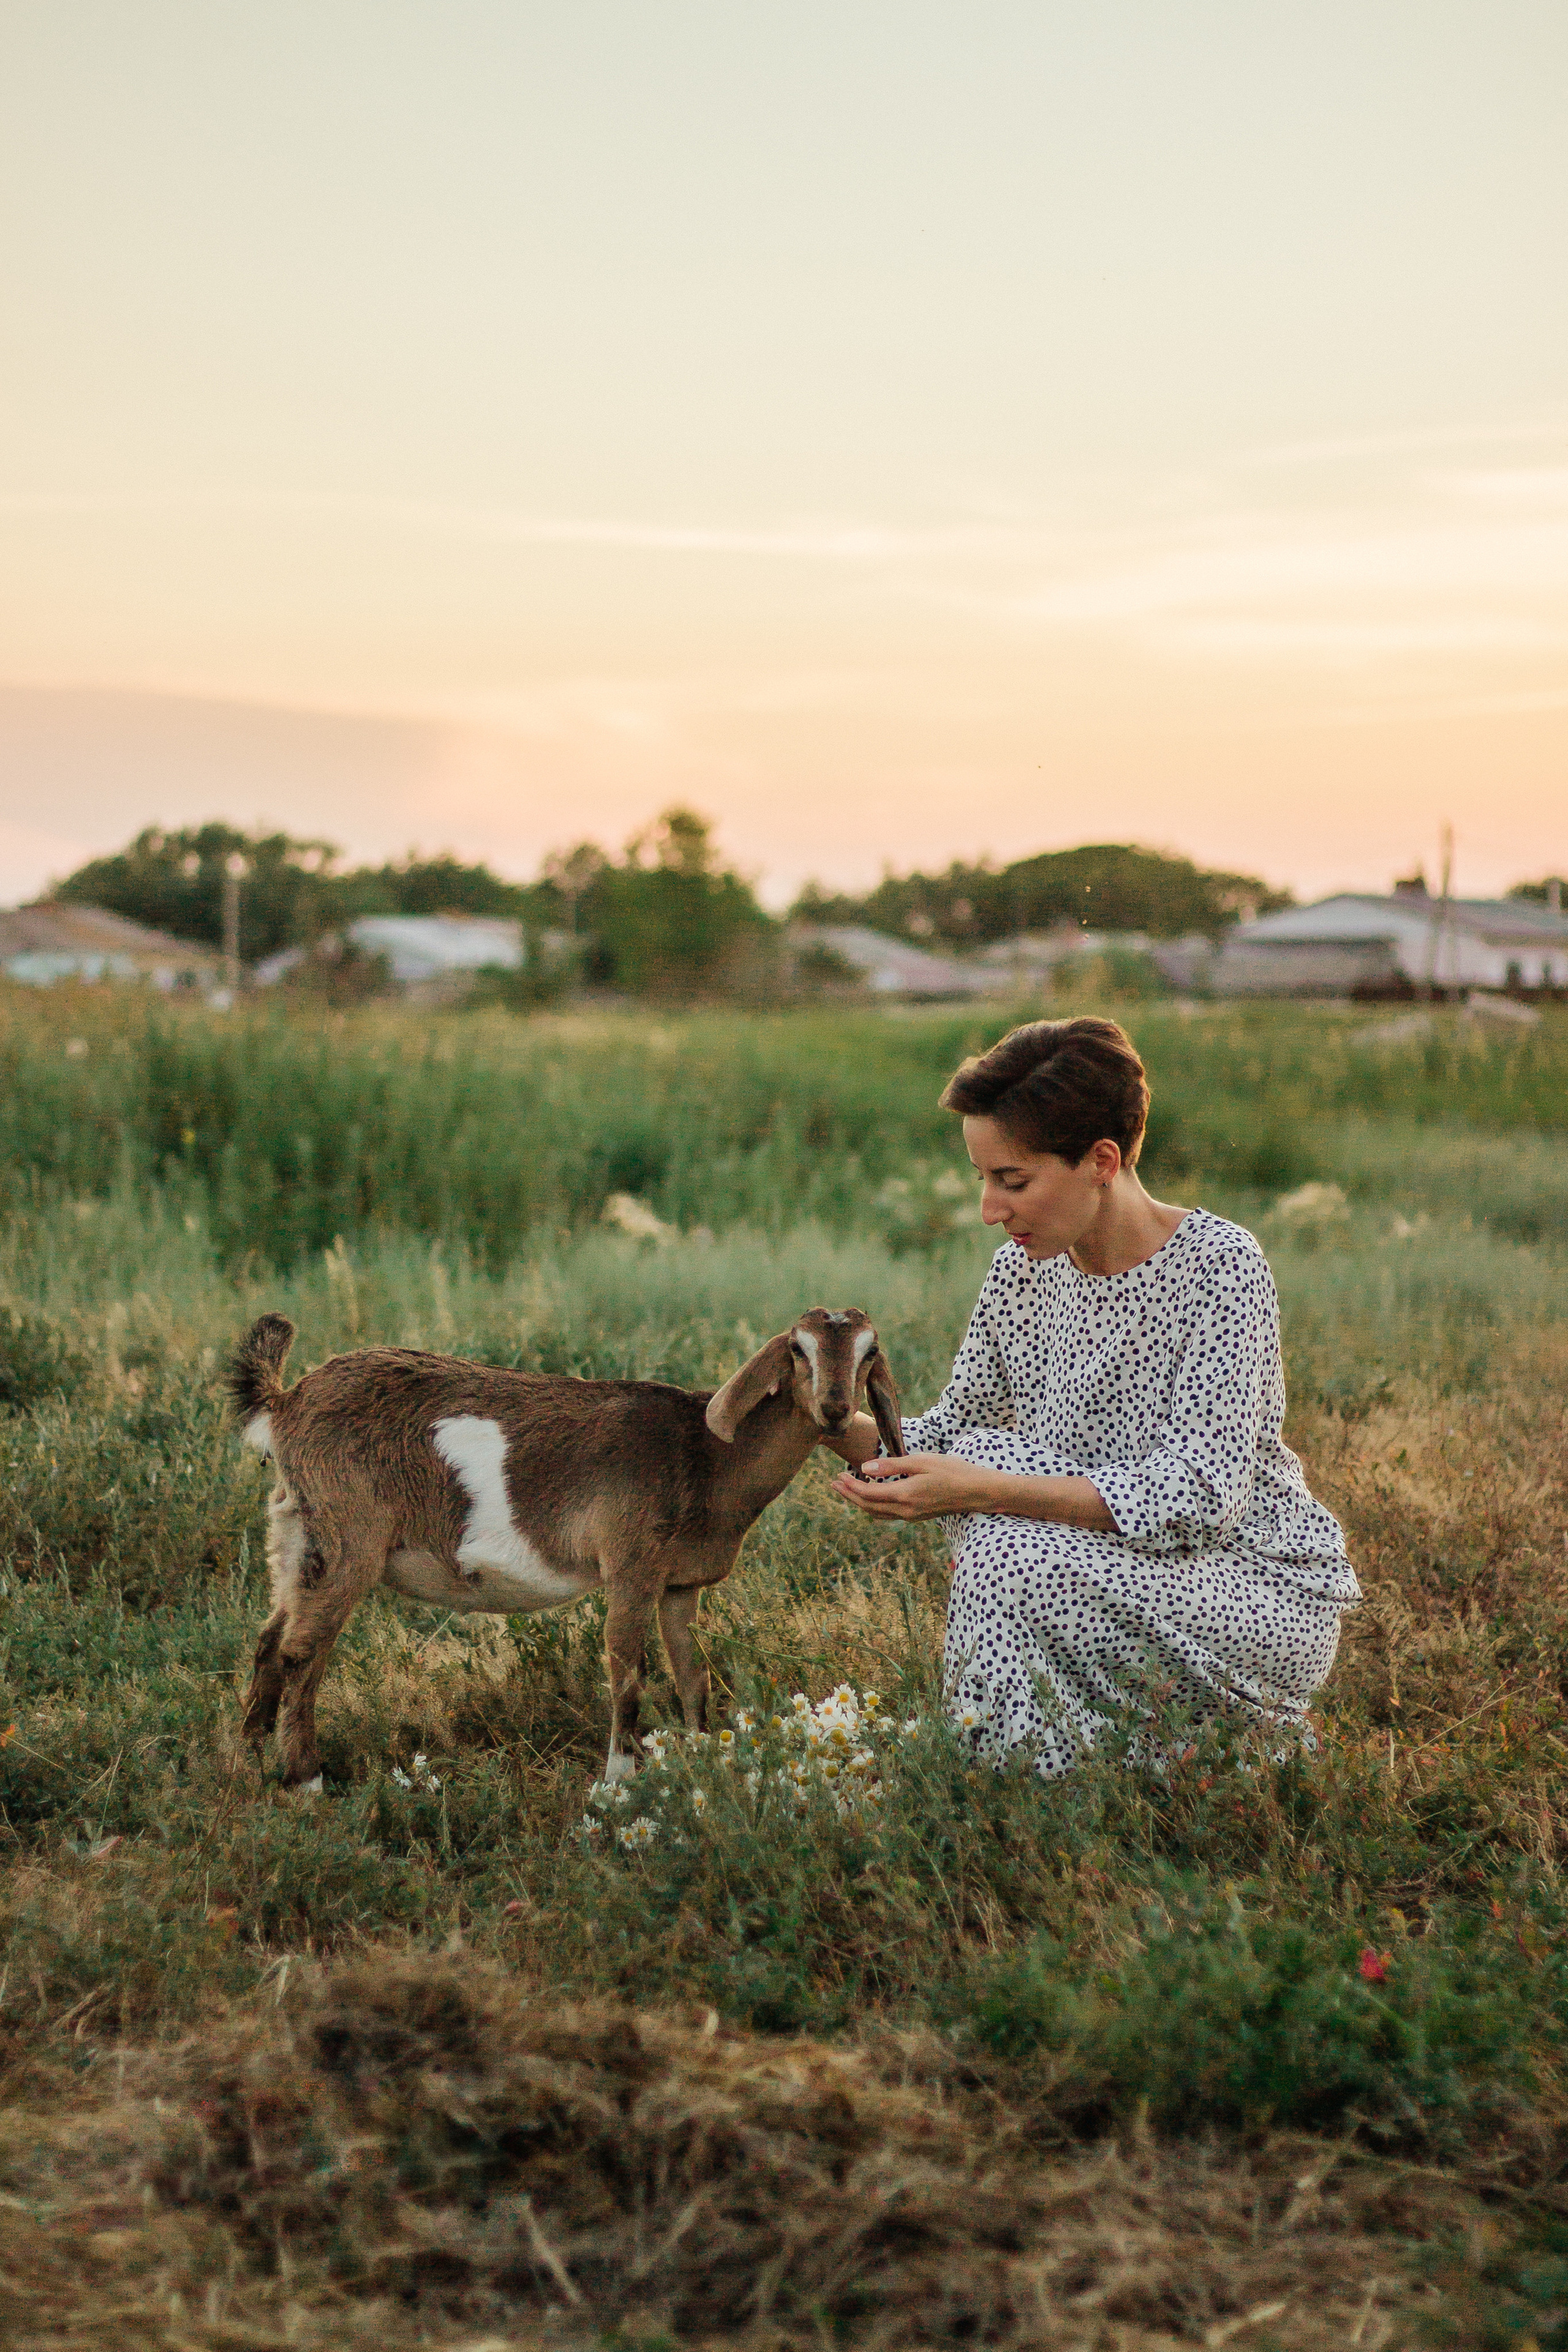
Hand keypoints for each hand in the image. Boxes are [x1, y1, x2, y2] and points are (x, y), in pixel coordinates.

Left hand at [830, 1452, 987, 1522]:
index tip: (837, 1476)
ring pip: (877, 1514)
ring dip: (859, 1503)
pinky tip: (872, 1496)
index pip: (868, 1494)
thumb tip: (865, 1468)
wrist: (979, 1492)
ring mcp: (913, 1516)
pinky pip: (889, 1515)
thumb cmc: (953, 1471)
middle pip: (868, 1507)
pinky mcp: (919, 1515)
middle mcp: (906, 1510)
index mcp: (905, 1495)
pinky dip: (874, 1506)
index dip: (850, 1486)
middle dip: (849, 1496)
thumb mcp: (922, 1461)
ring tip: (846, 1490)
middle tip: (834, 1484)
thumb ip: (892, 1466)